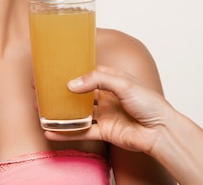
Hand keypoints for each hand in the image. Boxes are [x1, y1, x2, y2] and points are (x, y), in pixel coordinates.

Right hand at [44, 66, 176, 154]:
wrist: (162, 132)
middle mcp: (106, 97)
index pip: (87, 73)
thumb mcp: (123, 83)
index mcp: (112, 81)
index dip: (70, 71)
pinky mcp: (105, 132)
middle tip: (40, 89)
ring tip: (40, 109)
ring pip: (76, 113)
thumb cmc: (150, 104)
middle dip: (59, 91)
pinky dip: (65, 133)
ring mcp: (104, 115)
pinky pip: (81, 132)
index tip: (53, 70)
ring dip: (59, 112)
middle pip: (77, 93)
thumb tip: (71, 85)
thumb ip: (96, 80)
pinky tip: (51, 131)